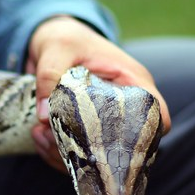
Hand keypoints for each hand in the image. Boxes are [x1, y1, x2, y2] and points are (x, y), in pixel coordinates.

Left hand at [25, 16, 171, 171]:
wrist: (49, 40)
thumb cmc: (64, 38)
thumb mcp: (57, 48)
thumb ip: (50, 75)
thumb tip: (44, 117)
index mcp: (131, 81)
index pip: (157, 116)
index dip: (147, 137)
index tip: (114, 147)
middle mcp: (122, 106)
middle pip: (124, 146)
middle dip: (90, 153)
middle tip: (56, 141)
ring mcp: (102, 121)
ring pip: (96, 155)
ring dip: (66, 155)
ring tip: (40, 136)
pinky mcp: (82, 130)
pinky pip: (75, 153)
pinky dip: (55, 154)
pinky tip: (37, 138)